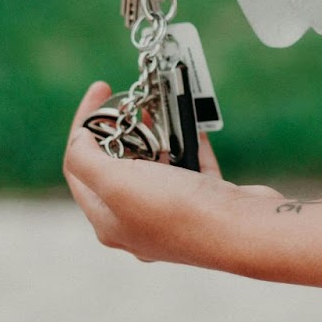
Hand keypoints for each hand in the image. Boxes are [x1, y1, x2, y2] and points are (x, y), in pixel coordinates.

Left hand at [63, 81, 285, 266]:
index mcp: (109, 221)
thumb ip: (85, 159)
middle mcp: (138, 222)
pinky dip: (188, 143)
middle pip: (117, 167)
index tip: (100, 92)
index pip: (79, 168)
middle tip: (130, 101)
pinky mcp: (205, 204)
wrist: (243, 229)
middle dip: (122, 129)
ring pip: (156, 165)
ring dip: (156, 133)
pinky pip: (190, 167)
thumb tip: (78, 140)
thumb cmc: (176, 210)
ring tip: (159, 106)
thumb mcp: (115, 182)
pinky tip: (190, 122)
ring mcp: (173, 214)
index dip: (83, 126)